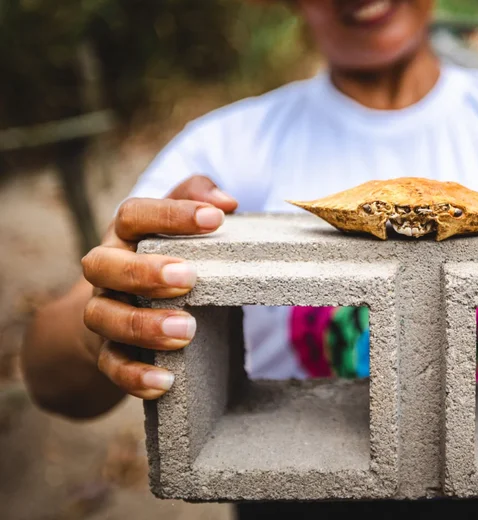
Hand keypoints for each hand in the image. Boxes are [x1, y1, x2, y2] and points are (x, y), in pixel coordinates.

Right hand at [81, 176, 237, 399]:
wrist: (118, 308)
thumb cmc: (162, 256)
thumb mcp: (177, 223)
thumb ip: (198, 198)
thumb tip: (226, 200)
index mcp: (125, 235)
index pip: (134, 214)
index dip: (171, 213)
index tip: (216, 219)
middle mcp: (106, 271)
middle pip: (104, 265)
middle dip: (144, 272)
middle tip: (189, 278)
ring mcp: (104, 311)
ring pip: (103, 317)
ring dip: (143, 324)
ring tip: (187, 331)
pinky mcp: (107, 351)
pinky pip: (112, 365)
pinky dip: (135, 375)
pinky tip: (166, 381)